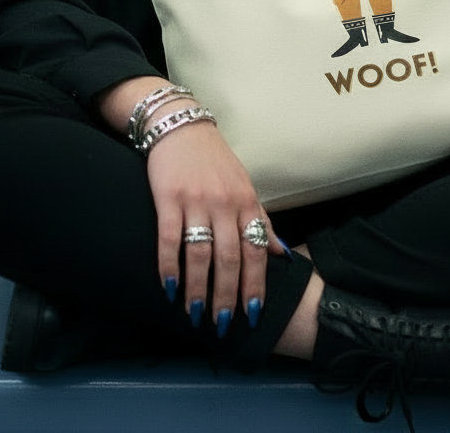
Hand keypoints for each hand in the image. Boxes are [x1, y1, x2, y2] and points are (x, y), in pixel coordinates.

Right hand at [146, 119, 285, 333]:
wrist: (181, 126)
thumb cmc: (214, 160)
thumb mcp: (245, 186)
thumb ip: (260, 220)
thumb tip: (281, 254)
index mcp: (247, 201)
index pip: (256, 250)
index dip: (255, 284)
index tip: (252, 313)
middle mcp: (225, 203)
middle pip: (230, 258)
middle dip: (227, 295)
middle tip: (222, 323)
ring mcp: (196, 201)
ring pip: (200, 253)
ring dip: (198, 288)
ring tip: (195, 313)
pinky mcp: (168, 198)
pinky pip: (169, 238)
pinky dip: (169, 265)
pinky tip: (169, 286)